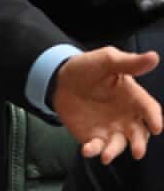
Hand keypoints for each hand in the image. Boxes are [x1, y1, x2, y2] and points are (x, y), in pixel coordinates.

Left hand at [53, 47, 162, 163]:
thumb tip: (153, 57)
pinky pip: (96, 146)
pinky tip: (87, 150)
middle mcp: (126, 117)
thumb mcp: (107, 60)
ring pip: (119, 144)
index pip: (149, 109)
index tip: (156, 127)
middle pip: (139, 133)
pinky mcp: (93, 136)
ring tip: (106, 156)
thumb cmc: (88, 68)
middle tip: (137, 151)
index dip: (155, 118)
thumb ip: (129, 63)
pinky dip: (93, 150)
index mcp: (133, 97)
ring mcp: (110, 128)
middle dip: (140, 143)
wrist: (59, 78)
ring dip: (114, 151)